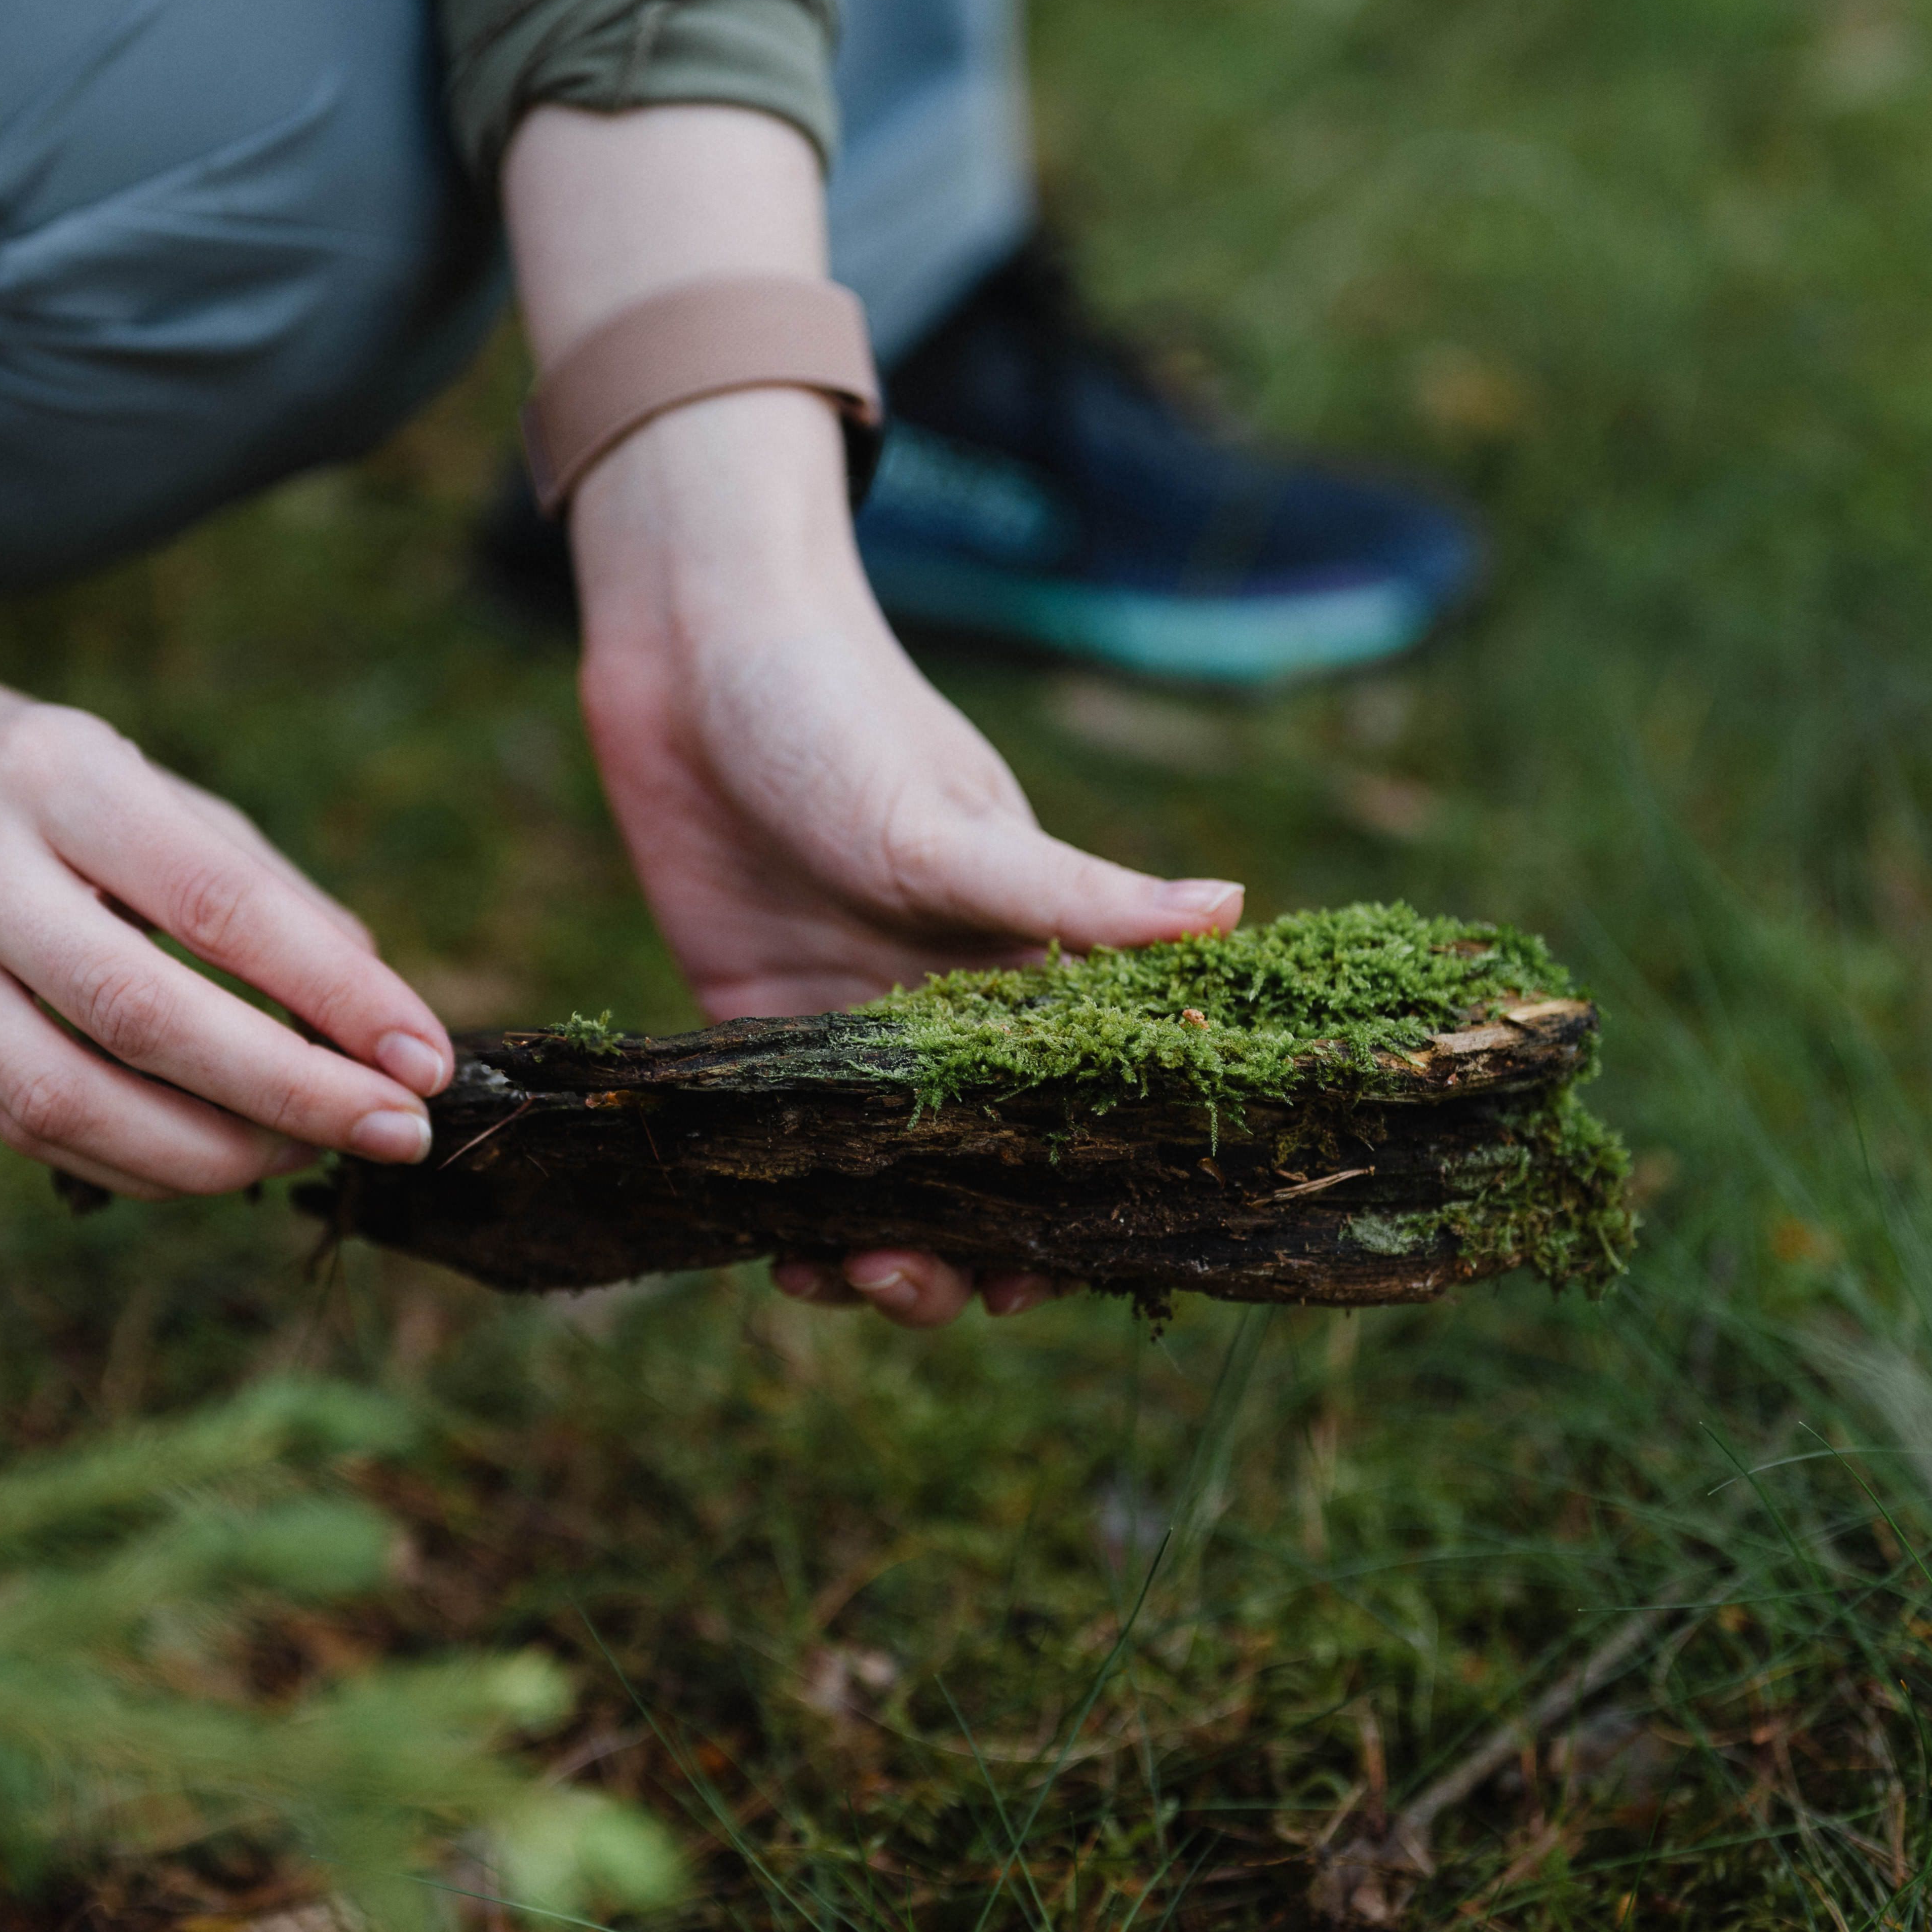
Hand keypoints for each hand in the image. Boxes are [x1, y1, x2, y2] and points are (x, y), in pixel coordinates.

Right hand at [0, 658, 452, 1195]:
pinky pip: (27, 1129)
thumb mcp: (135, 780)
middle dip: (292, 1095)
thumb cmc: (12, 773)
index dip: (336, 995)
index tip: (426, 1057)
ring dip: (214, 1155)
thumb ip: (254, 882)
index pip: (220, 902)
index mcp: (55, 774)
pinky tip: (214, 1160)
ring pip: (75, 1101)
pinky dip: (137, 1161)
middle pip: (148, 1018)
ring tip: (310, 1155)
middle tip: (396, 1131)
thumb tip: (374, 995)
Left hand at [502, 105, 1242, 1330]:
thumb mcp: (950, 823)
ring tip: (834, 1279)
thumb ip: (1074, 893)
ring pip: (879, 1182)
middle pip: (979, 1176)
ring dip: (870, 1249)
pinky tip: (766, 1257)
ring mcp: (849, 1030)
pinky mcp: (752, 1029)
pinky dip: (779, 1213)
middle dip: (962, 1254)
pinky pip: (777, 1151)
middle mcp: (946, 1017)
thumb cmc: (842, 713)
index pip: (1078, 1117)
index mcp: (1025, 971)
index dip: (1071, 1209)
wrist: (697, 649)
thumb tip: (1234, 914)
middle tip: (918, 1282)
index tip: (1039, 1277)